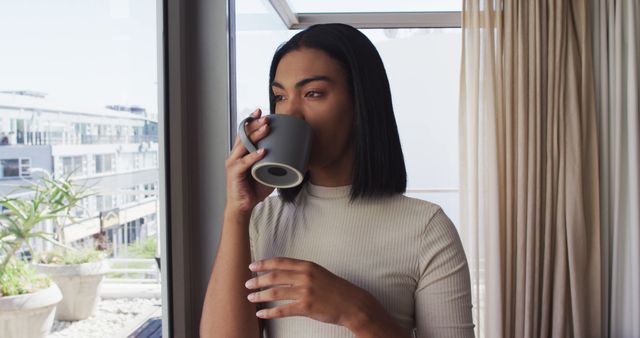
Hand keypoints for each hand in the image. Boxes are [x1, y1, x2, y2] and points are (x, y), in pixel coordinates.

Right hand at [225, 108, 273, 214]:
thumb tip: (298, 159)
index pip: (244, 133)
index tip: (260, 111)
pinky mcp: (234, 173)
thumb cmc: (254, 189)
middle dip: (255, 124)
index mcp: (241, 153)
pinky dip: (253, 156)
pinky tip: (262, 152)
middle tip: (266, 117)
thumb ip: (277, 164)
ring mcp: (233, 163)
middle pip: (244, 135)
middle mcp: (235, 155)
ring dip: (255, 135)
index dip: (251, 121)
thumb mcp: (268, 173)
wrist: (243, 206)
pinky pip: (244, 163)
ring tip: (266, 128)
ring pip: (244, 145)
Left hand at [244, 257, 409, 336]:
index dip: (264, 263)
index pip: (280, 262)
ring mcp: (306, 292)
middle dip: (258, 279)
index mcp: (308, 266)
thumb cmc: (335, 288)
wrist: (352, 303)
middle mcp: (305, 276)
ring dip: (260, 295)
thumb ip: (302, 271)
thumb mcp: (319, 273)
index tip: (252, 265)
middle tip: (247, 283)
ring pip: (275, 292)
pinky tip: (261, 314)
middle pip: (275, 276)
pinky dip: (270, 312)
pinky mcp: (306, 307)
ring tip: (250, 298)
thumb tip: (284, 272)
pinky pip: (283, 310)